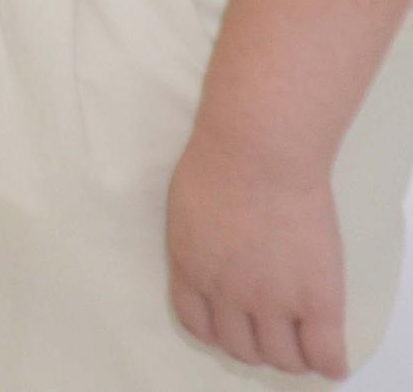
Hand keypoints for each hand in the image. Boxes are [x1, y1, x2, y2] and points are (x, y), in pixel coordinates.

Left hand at [171, 133, 353, 379]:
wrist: (260, 154)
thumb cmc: (221, 162)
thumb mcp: (186, 208)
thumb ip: (197, 240)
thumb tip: (213, 251)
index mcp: (191, 270)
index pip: (198, 325)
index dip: (218, 334)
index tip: (233, 332)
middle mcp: (227, 294)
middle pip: (239, 347)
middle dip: (255, 348)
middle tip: (272, 339)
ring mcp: (273, 300)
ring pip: (282, 357)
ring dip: (292, 359)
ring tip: (303, 348)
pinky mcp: (316, 299)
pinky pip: (324, 352)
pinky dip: (330, 364)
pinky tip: (332, 362)